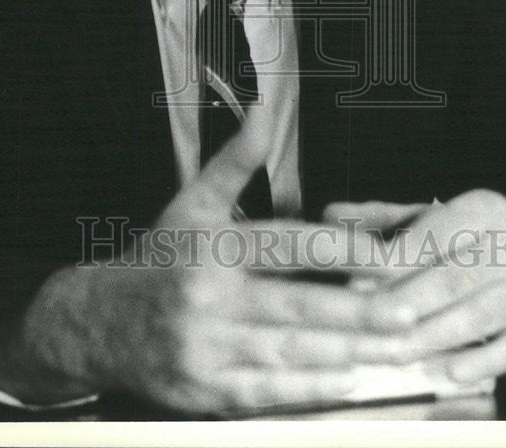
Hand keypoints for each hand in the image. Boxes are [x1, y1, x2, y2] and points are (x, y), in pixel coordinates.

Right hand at [0, 105, 415, 413]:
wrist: (96, 323)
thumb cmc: (158, 257)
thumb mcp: (192, 200)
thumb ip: (235, 159)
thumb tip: (263, 109)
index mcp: (212, 247)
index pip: (287, 245)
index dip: (340, 247)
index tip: (385, 253)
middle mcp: (210, 300)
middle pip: (298, 307)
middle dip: (359, 312)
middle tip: (410, 311)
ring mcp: (206, 351)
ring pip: (290, 354)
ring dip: (348, 353)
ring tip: (396, 348)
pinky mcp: (205, 392)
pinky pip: (268, 395)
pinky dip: (312, 392)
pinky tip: (350, 382)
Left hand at [323, 190, 505, 383]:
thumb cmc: (480, 243)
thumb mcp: (440, 220)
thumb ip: (384, 219)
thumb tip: (329, 215)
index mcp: (483, 210)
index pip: (432, 235)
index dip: (393, 262)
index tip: (356, 283)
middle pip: (451, 277)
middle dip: (406, 303)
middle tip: (367, 323)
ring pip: (476, 315)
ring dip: (432, 336)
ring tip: (394, 352)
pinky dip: (478, 361)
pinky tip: (448, 372)